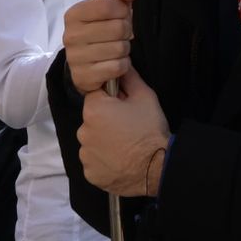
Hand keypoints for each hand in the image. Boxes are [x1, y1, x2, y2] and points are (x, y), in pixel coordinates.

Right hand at [63, 0, 139, 94]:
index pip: (108, 5)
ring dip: (124, 49)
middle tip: (120, 35)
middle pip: (117, 27)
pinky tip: (114, 63)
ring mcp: (75, 57)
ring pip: (119, 48)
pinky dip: (122, 65)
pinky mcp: (84, 76)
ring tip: (116, 48)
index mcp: (74, 14)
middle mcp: (71, 35)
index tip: (122, 15)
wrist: (84, 64)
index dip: (122, 10)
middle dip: (126, 31)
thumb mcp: (108, 10)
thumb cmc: (100, 31)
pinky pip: (117, 67)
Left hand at [77, 67, 169, 196]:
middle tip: (127, 128)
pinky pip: (94, 162)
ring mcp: (85, 155)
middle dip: (105, 121)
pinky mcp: (90, 174)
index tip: (124, 108)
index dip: (111, 100)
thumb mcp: (145, 96)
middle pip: (92, 120)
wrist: (158, 167)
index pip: (95, 96)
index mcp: (93, 109)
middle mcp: (83, 131)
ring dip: (103, 142)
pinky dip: (104, 161)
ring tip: (124, 147)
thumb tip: (120, 66)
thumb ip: (129, 78)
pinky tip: (120, 161)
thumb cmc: (150, 129)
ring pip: (92, 142)